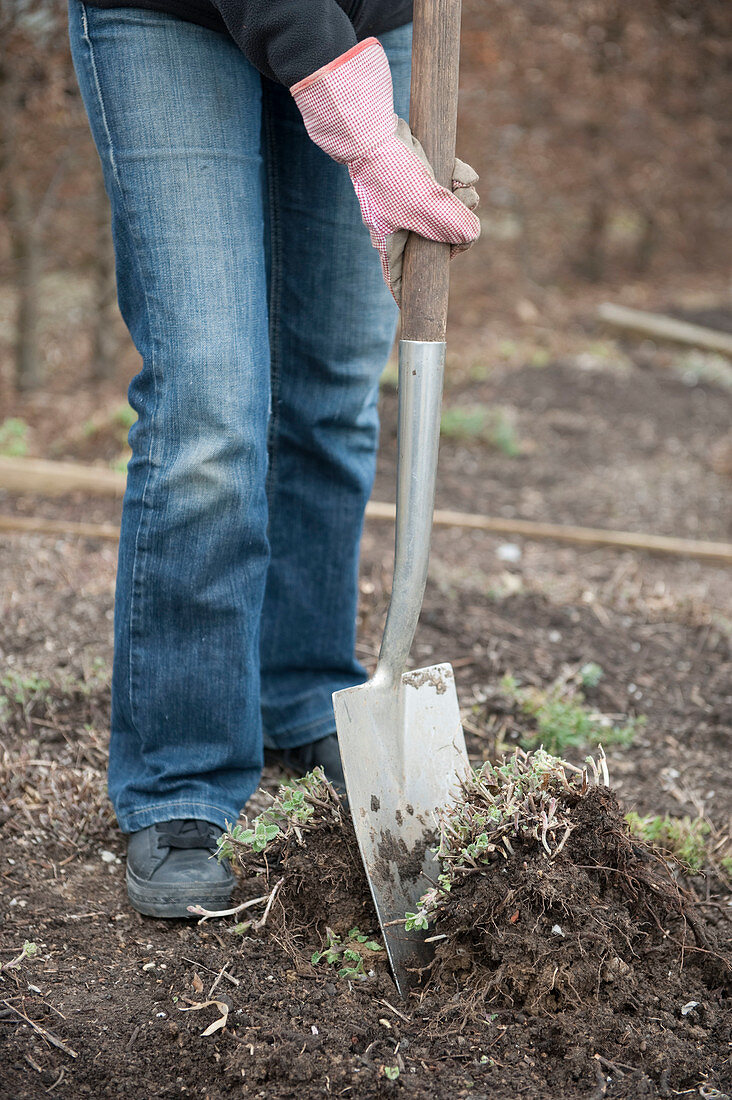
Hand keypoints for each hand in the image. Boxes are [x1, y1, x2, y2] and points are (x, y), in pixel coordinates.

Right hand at [291, 39, 479, 304]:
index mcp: (391, 244)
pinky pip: (448, 186)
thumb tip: (470, 236)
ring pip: (446, 213)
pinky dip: (459, 179)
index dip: (411, 297)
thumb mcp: (427, 207)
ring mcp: (408, 201)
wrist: (372, 130)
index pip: (399, 282)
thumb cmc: (391, 175)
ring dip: (463, 200)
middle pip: (436, 244)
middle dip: (457, 231)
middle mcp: (399, 226)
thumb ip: (453, 228)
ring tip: (461, 187)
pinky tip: (460, 172)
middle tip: (463, 219)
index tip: (418, 311)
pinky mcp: (418, 177)